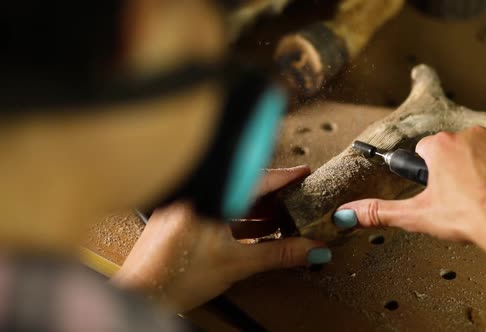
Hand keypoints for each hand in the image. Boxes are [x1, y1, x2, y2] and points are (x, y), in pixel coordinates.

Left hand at [112, 166, 329, 312]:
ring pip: (233, 199)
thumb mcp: (237, 264)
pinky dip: (241, 218)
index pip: (258, 178)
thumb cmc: (174, 278)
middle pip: (246, 187)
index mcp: (210, 196)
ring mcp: (189, 205)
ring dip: (258, 210)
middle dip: (275, 196)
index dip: (285, 176)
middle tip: (297, 199)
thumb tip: (310, 249)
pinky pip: (220, 209)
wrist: (144, 295)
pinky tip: (256, 230)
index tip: (304, 174)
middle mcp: (197, 194)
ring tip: (282, 219)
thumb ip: (278, 254)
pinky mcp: (185, 217)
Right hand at [333, 126, 485, 241]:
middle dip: (456, 171)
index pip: (426, 150)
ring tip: (484, 202)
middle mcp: (471, 137)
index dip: (428, 172)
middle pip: (457, 150)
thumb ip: (380, 212)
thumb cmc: (470, 215)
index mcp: (441, 146)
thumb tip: (349, 212)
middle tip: (459, 200)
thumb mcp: (417, 215)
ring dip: (484, 173)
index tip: (434, 188)